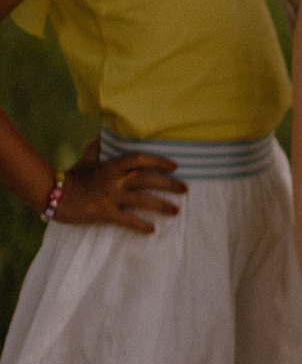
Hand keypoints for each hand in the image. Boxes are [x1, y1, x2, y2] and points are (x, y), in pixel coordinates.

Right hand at [49, 142, 184, 232]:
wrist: (53, 194)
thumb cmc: (73, 176)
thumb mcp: (86, 160)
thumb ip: (97, 148)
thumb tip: (103, 134)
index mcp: (111, 166)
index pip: (139, 159)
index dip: (158, 161)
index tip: (175, 166)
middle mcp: (114, 180)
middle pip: (146, 179)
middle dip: (168, 183)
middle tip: (185, 189)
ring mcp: (109, 196)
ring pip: (141, 200)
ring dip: (160, 205)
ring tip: (176, 211)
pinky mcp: (103, 212)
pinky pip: (126, 220)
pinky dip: (139, 225)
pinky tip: (152, 230)